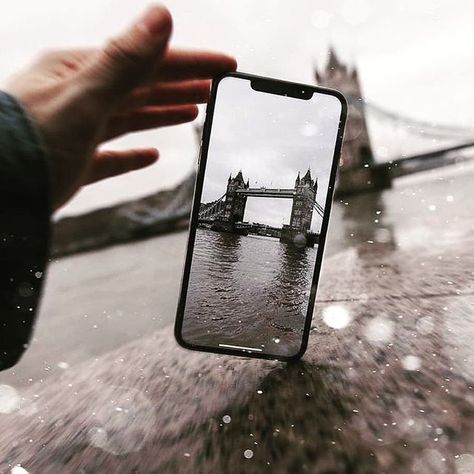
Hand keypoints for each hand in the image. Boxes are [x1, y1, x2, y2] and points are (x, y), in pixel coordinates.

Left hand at [4, 5, 235, 209]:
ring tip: (192, 111)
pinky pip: (112, 156)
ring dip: (162, 112)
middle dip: (181, 85)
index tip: (225, 65)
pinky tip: (151, 155)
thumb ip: (123, 62)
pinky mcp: (74, 164)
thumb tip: (161, 17)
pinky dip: (133, 155)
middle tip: (215, 86)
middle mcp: (77, 96)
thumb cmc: (25, 147)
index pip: (148, 62)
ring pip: (129, 117)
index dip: (191, 63)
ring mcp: (76, 131)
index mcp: (79, 73)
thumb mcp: (81, 100)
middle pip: (142, 87)